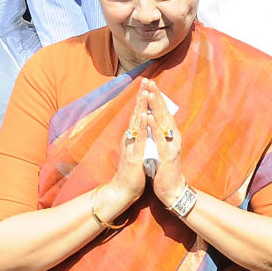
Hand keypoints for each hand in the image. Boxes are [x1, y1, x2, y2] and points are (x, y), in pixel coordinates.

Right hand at [107, 79, 147, 203]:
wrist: (123, 190)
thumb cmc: (133, 171)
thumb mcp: (139, 150)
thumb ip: (141, 138)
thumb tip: (146, 127)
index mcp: (134, 136)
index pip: (139, 113)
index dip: (144, 99)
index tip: (148, 84)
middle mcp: (131, 137)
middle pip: (136, 113)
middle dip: (142, 96)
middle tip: (145, 80)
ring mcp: (131, 145)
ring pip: (136, 122)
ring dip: (141, 107)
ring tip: (145, 92)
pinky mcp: (133, 155)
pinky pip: (138, 138)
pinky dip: (141, 126)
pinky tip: (144, 116)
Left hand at [145, 80, 185, 206]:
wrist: (172, 190)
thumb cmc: (164, 168)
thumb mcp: (161, 148)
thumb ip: (158, 135)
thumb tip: (152, 121)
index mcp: (170, 134)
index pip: (163, 112)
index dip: (157, 97)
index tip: (150, 84)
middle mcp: (173, 137)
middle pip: (164, 113)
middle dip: (157, 97)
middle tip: (150, 82)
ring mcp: (171, 145)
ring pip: (163, 123)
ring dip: (156, 108)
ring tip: (150, 94)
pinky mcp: (168, 156)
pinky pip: (160, 139)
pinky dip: (154, 127)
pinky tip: (149, 117)